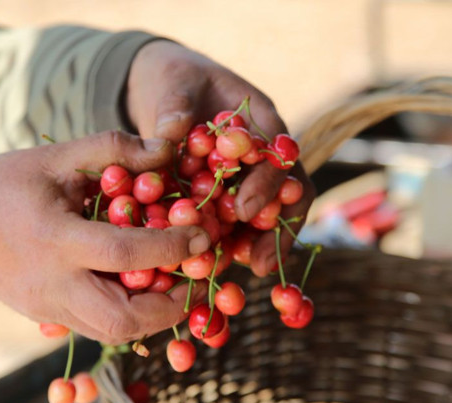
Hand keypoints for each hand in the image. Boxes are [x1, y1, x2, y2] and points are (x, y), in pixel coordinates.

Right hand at [0, 132, 209, 343]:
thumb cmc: (1, 183)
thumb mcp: (55, 156)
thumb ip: (113, 148)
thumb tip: (169, 148)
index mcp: (54, 239)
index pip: (125, 254)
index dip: (172, 248)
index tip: (203, 236)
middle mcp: (52, 284)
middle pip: (123, 320)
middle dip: (171, 307)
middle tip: (196, 279)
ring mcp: (48, 308)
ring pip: (112, 334)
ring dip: (154, 317)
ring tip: (176, 286)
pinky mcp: (46, 317)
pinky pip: (97, 329)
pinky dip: (129, 316)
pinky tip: (144, 290)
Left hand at [125, 40, 315, 276]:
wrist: (165, 88)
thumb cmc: (174, 79)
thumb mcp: (173, 83)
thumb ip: (174, 107)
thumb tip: (170, 135)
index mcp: (262, 122)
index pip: (281, 159)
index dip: (267, 187)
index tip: (243, 210)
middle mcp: (263, 156)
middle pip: (286, 197)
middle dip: (274, 232)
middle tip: (256, 263)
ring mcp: (247, 179)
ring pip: (265, 217)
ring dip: (257, 246)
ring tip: (245, 273)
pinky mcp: (225, 198)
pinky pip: (235, 226)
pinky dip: (229, 246)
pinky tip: (215, 268)